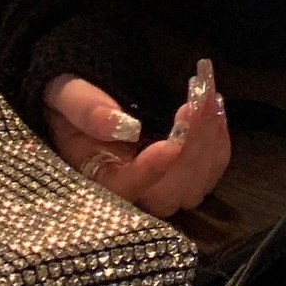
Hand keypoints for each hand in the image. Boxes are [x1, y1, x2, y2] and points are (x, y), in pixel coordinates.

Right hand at [44, 61, 230, 219]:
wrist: (84, 90)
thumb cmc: (69, 94)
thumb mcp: (66, 92)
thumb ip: (86, 108)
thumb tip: (123, 126)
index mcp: (95, 176)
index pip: (125, 189)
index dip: (150, 173)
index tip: (171, 143)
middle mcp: (130, 190)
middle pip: (167, 195)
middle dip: (189, 152)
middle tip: (197, 102)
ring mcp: (159, 183)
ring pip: (193, 187)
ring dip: (208, 145)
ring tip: (208, 98)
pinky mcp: (181, 172)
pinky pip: (208, 172)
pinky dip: (218, 144)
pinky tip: (216, 108)